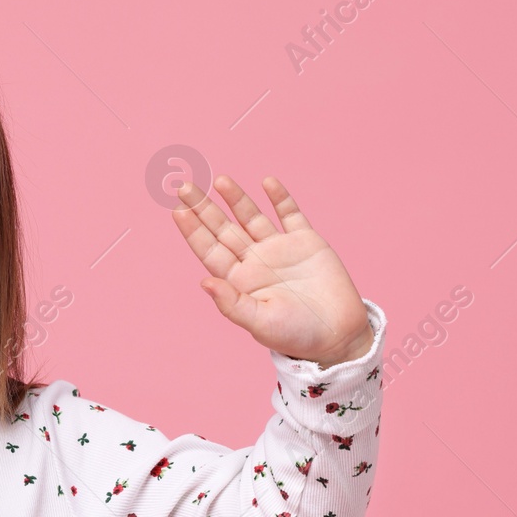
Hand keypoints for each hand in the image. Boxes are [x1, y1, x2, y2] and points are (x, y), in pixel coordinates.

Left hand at [171, 174, 372, 367]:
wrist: (338, 335)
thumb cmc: (295, 335)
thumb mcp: (259, 323)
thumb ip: (231, 303)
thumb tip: (203, 283)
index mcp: (239, 281)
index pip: (209, 250)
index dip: (193, 230)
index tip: (178, 210)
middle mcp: (255, 261)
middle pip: (224, 229)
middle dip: (205, 208)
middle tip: (185, 186)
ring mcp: (279, 249)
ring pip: (252, 217)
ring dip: (237, 198)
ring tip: (221, 180)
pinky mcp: (306, 242)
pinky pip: (290, 214)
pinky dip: (280, 198)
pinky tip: (267, 182)